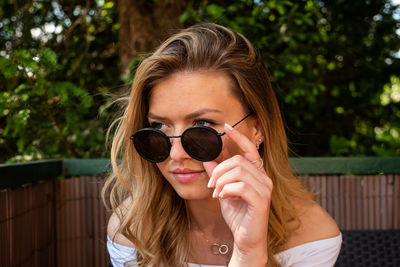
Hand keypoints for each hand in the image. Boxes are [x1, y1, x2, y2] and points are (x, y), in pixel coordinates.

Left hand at [204, 123, 271, 265]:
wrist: (245, 239)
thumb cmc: (237, 215)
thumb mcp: (223, 191)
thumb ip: (218, 175)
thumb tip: (207, 158)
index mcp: (257, 174)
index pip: (250, 149)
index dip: (239, 137)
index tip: (226, 127)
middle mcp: (264, 178)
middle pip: (238, 160)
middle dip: (219, 170)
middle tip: (211, 184)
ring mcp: (265, 189)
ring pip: (239, 171)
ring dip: (221, 181)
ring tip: (216, 193)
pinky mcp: (262, 200)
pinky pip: (241, 186)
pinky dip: (227, 190)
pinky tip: (222, 197)